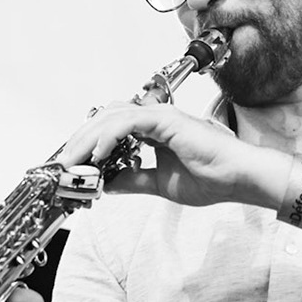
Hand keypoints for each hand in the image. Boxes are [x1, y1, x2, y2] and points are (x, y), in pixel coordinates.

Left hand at [58, 101, 287, 209]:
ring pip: (110, 117)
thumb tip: (106, 184)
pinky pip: (127, 123)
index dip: (88, 144)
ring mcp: (159, 116)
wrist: (238, 178)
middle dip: (79, 141)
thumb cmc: (211, 178)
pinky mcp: (165, 120)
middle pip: (104, 119)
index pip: (111, 128)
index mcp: (153, 131)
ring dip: (87, 139)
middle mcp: (154, 118)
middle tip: (63, 163)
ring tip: (73, 161)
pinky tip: (98, 155)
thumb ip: (132, 180)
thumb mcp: (159, 184)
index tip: (72, 166)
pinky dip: (107, 137)